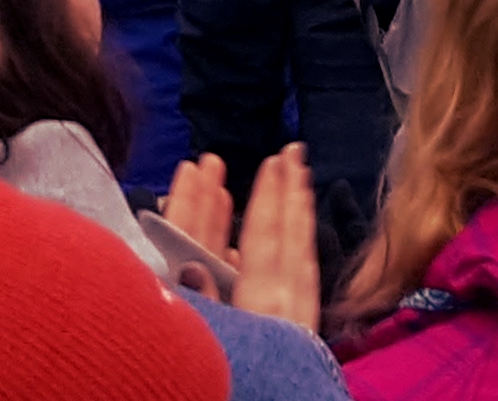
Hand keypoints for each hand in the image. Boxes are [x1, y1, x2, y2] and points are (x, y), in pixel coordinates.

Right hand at [161, 148, 317, 333]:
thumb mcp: (210, 347)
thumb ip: (203, 306)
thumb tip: (193, 266)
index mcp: (261, 307)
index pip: (261, 241)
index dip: (266, 199)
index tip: (273, 161)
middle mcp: (284, 310)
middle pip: (286, 242)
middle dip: (287, 193)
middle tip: (294, 150)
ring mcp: (297, 325)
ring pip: (299, 259)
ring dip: (298, 216)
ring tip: (300, 182)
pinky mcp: (303, 342)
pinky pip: (303, 284)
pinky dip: (300, 253)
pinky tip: (296, 240)